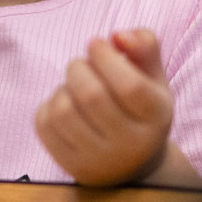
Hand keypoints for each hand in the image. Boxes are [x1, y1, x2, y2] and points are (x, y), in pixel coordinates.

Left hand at [36, 28, 172, 185]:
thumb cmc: (140, 108)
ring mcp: (99, 160)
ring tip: (73, 86)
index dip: (106, 58)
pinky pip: (45, 126)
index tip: (96, 43)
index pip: (129, 86)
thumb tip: (118, 35)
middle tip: (80, 63)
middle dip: (78, 67)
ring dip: (62, 88)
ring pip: (64, 112)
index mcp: (156, 118)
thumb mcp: (154, 77)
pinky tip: (65, 104)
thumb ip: (145, 47)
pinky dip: (48, 105)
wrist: (131, 165)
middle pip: (92, 96)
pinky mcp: (72, 166)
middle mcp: (130, 144)